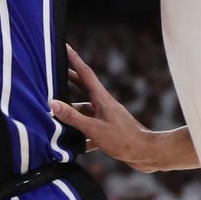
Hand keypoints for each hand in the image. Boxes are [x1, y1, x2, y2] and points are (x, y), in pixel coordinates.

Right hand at [51, 44, 159, 170]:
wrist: (147, 153)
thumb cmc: (122, 140)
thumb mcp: (93, 128)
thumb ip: (73, 116)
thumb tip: (53, 103)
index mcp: (101, 98)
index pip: (85, 73)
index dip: (74, 59)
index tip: (65, 46)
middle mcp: (104, 104)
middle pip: (84, 88)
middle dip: (70, 81)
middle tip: (55, 75)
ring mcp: (107, 117)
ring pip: (86, 111)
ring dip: (73, 113)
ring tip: (57, 117)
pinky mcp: (109, 131)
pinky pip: (91, 129)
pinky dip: (81, 134)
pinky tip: (73, 144)